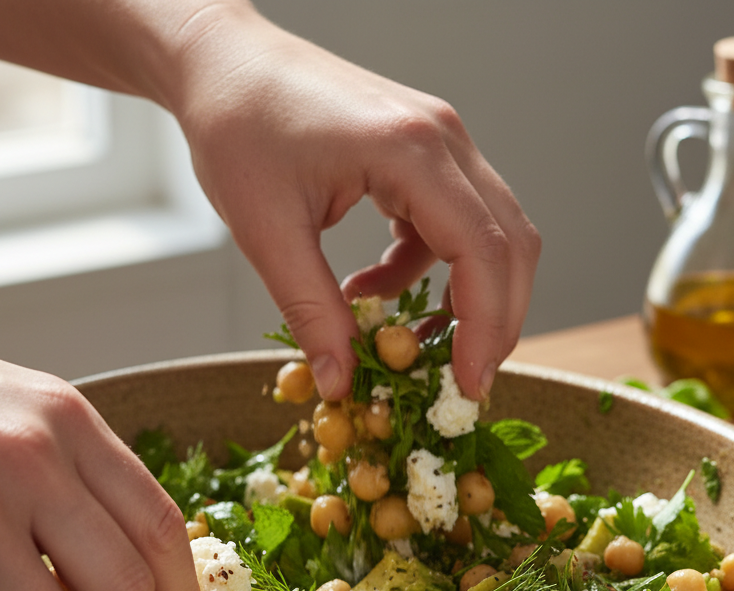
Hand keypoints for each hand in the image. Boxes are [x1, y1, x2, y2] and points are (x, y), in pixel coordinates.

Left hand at [165, 4, 540, 399]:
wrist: (224, 60)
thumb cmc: (237, 125)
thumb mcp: (267, 232)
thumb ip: (311, 313)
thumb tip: (342, 384)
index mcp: (410, 150)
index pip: (483, 251)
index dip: (486, 328)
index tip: (468, 386)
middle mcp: (443, 139)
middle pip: (509, 246)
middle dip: (494, 322)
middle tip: (459, 381)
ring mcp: (440, 142)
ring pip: (491, 236)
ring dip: (465, 299)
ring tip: (411, 343)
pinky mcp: (424, 154)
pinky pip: (452, 225)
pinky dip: (428, 271)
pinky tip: (371, 290)